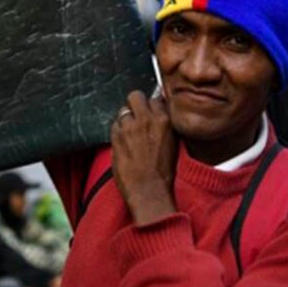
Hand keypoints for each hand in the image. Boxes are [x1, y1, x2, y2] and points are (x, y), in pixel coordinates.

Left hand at [111, 91, 177, 224]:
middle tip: (135, 116)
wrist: (149, 190)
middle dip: (135, 104)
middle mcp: (147, 120)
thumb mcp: (173, 144)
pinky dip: (117, 132)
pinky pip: (114, 125)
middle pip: (135, 96)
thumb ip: (165, 126)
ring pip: (123, 111)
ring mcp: (130, 127)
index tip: (149, 112)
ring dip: (125, 120)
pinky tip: (123, 144)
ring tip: (129, 134)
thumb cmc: (163, 173)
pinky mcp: (116, 136)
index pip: (155, 98)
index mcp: (165, 121)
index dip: (151, 106)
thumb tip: (159, 116)